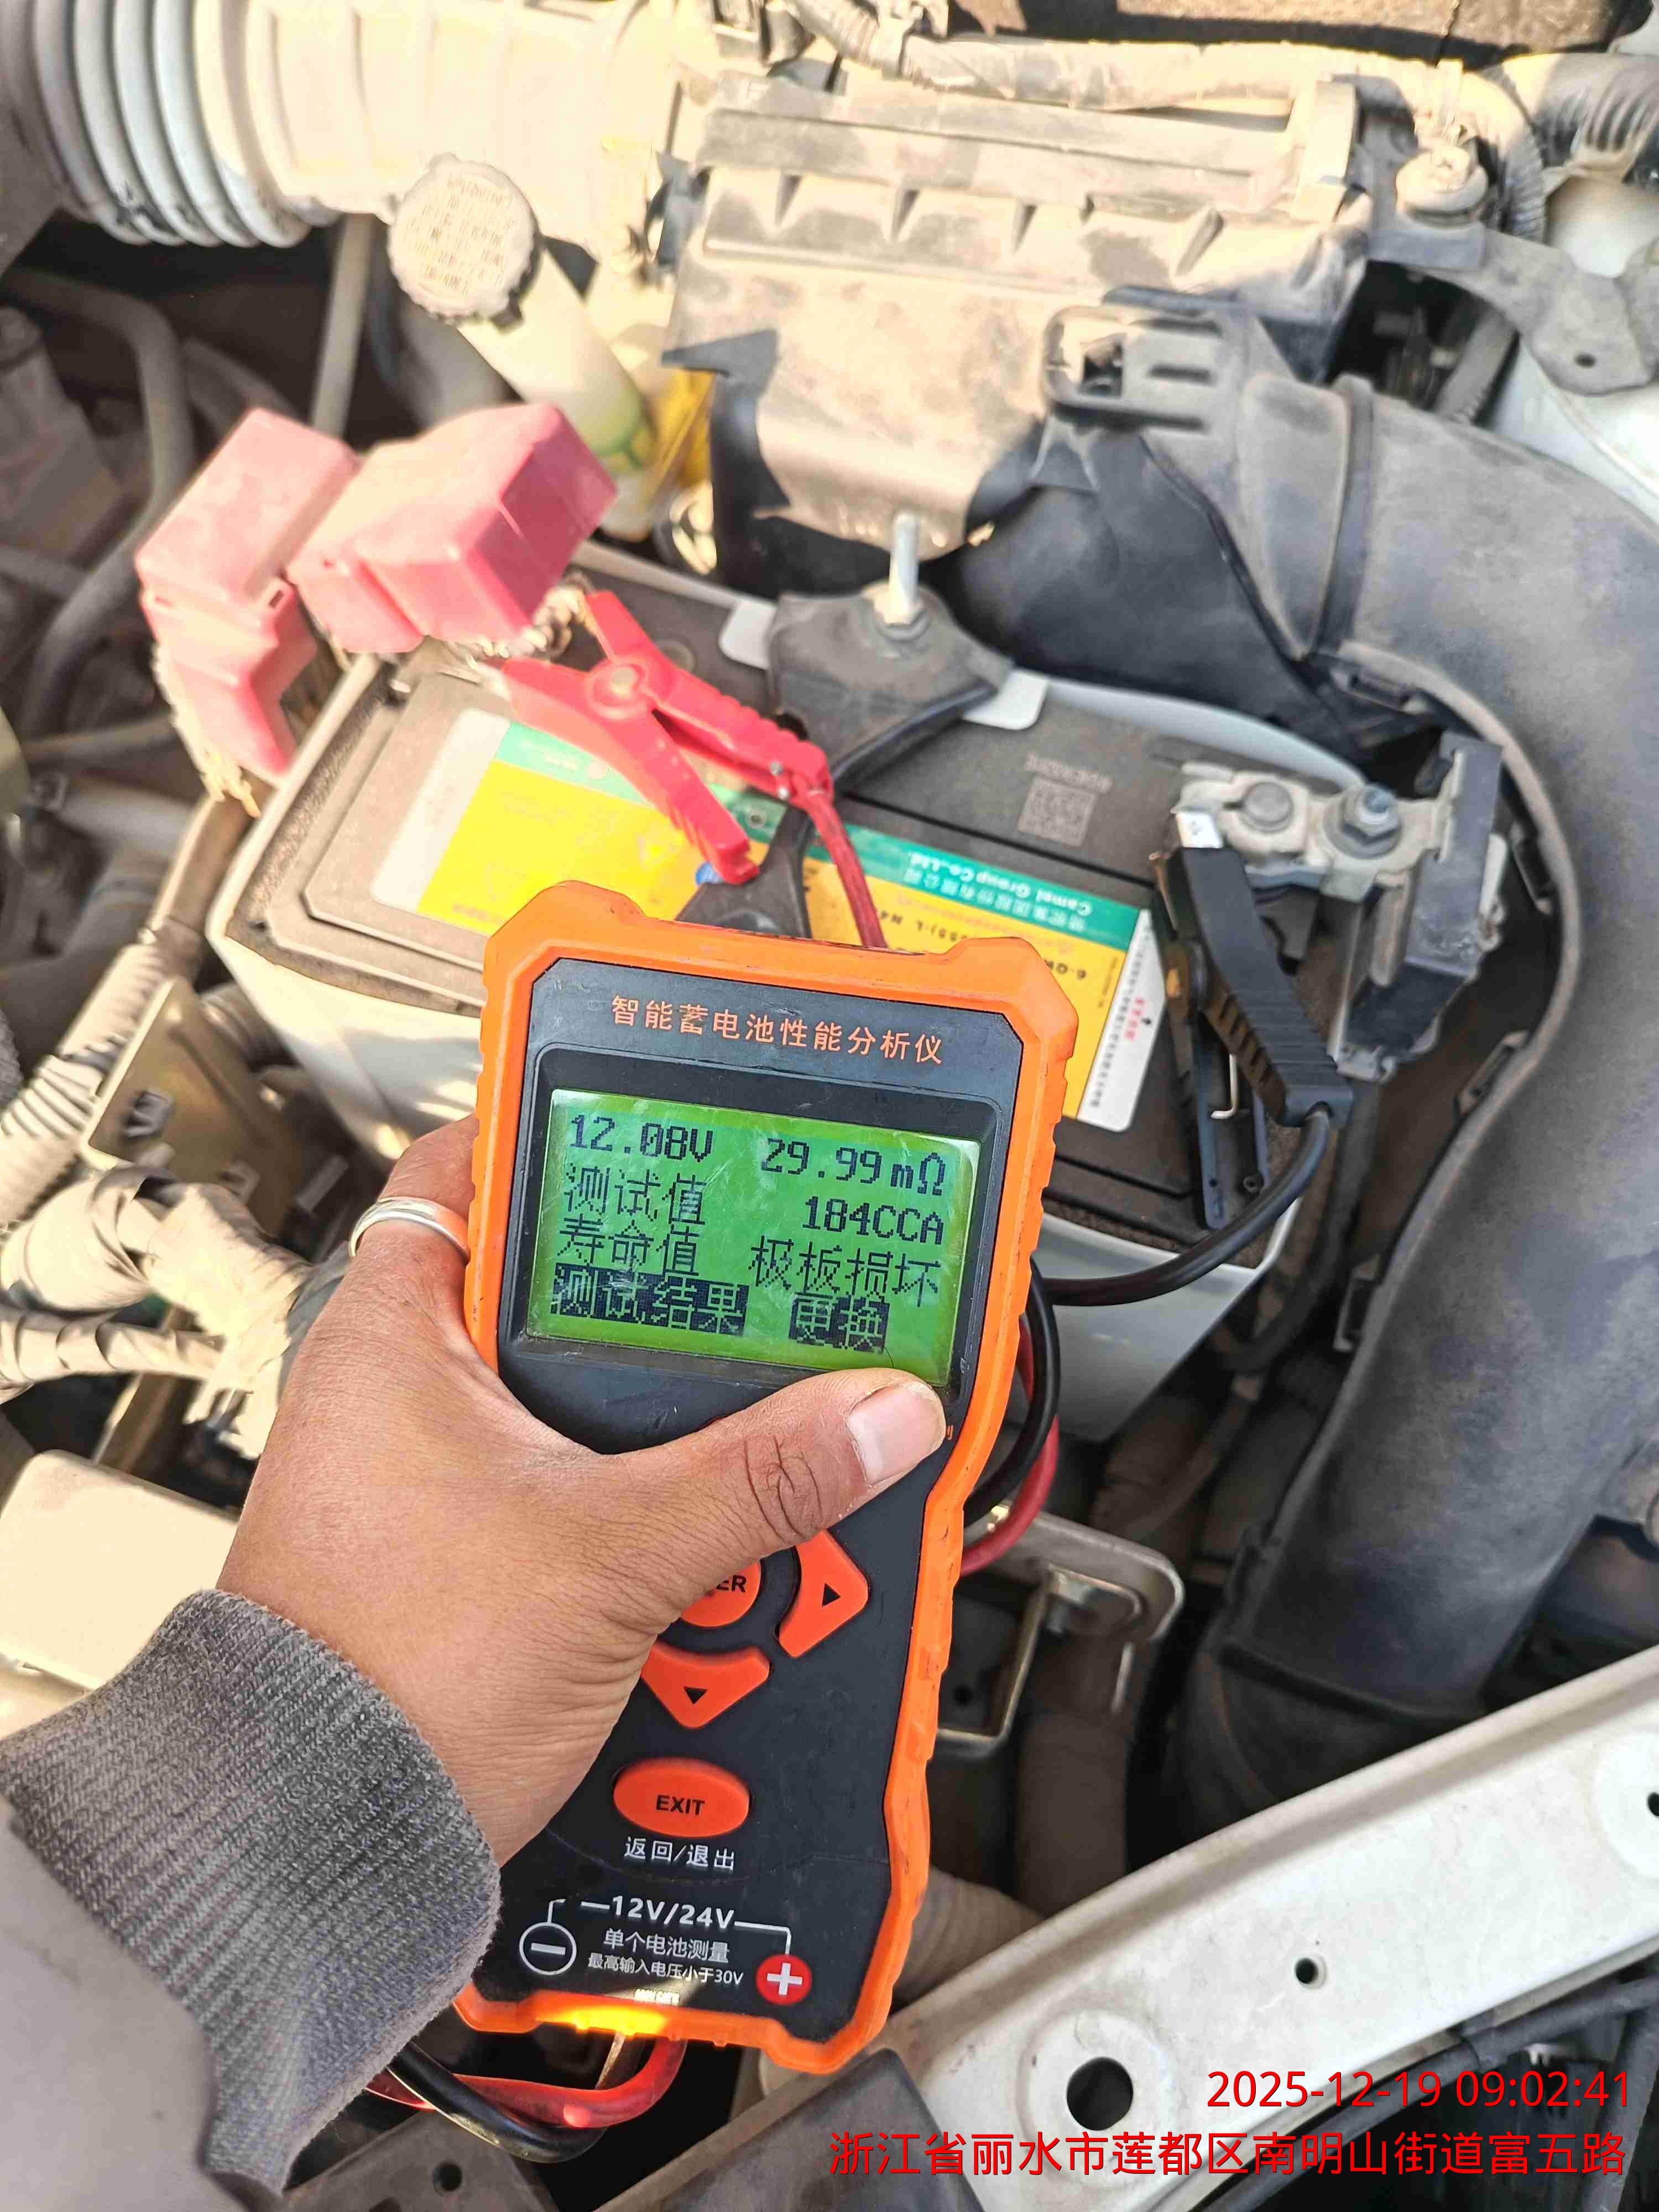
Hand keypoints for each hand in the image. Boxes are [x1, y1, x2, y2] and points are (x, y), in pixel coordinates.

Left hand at [220, 1119, 945, 1861]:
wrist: (320, 1843)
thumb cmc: (392, 1679)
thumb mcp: (609, 1555)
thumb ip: (755, 1478)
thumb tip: (879, 1412)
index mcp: (393, 1336)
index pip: (471, 1170)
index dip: (570, 1139)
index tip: (671, 1138)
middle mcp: (396, 1388)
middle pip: (548, 1284)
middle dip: (660, 1294)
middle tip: (754, 1278)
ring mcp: (424, 1471)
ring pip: (567, 1393)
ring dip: (659, 1404)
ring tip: (759, 1395)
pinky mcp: (458, 1547)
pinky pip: (568, 1478)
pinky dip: (638, 1485)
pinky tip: (714, 1507)